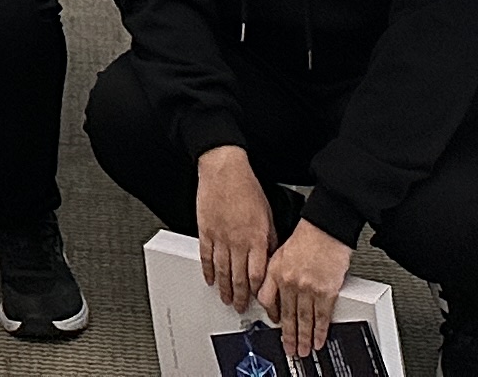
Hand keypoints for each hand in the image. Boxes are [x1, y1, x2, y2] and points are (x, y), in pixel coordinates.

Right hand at [193, 147, 276, 309]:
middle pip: (238, 277)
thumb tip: (272, 257)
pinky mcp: (205, 231)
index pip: (258, 275)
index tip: (260, 301)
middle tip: (241, 307)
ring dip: (224, 288)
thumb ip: (270, 239)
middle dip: (240, 296)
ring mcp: (220, 237)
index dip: (259, 292)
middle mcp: (238, 241)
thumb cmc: (246, 187)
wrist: (224, 170)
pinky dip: (207, 270)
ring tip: (226, 299)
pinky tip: (209, 279)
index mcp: (256, 238)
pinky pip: (206, 256)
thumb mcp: (268, 214)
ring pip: (222, 271)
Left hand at [257, 218, 354, 360]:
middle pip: (287, 315)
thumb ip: (273, 272)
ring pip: (303, 320)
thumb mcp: (279, 252)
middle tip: (289, 348)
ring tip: (302, 350)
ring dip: (303, 338)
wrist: (326, 228)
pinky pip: (321, 317)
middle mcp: (289, 281)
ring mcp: (307, 288)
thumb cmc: (306, 237)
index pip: (267, 300)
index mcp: (276, 271)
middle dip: (288, 335)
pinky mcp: (326, 291)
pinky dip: (320, 331)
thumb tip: (272, 291)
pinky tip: (318, 340)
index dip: (271, 314)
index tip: (275, 323)